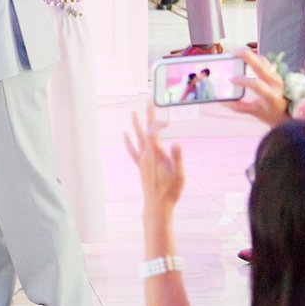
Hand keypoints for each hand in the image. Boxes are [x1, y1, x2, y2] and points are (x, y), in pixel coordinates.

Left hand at [124, 103, 184, 217]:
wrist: (157, 205)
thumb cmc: (171, 190)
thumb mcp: (179, 175)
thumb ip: (177, 158)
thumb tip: (176, 143)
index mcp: (156, 153)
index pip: (154, 130)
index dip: (157, 119)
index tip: (164, 115)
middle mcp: (147, 154)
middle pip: (145, 130)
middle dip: (147, 115)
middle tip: (147, 100)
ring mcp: (142, 160)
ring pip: (137, 138)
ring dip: (136, 125)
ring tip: (132, 112)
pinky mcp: (141, 166)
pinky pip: (132, 150)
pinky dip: (128, 141)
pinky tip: (125, 135)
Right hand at [227, 47, 288, 128]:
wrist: (293, 112)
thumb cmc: (275, 114)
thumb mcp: (257, 113)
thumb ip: (241, 107)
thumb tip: (224, 102)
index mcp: (272, 95)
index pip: (257, 84)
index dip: (243, 81)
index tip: (230, 80)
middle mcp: (276, 83)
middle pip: (261, 65)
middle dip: (246, 56)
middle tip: (232, 50)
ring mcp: (277, 76)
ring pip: (263, 61)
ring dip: (250, 54)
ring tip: (236, 51)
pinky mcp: (276, 72)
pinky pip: (264, 62)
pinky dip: (253, 57)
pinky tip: (244, 56)